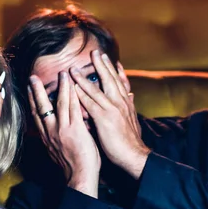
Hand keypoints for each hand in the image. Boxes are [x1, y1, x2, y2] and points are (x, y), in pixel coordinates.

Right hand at [28, 72, 99, 196]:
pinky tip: (72, 83)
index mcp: (47, 137)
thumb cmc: (74, 167)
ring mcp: (62, 130)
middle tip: (32, 77)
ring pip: (58, 104)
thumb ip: (56, 140)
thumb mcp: (59, 152)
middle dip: (36, 91)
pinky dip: (71, 93)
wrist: (80, 178)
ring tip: (60, 73)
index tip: (29, 90)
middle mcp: (51, 132)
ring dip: (58, 87)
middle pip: (40, 107)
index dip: (32, 102)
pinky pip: (72, 108)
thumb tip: (56, 133)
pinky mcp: (75, 130)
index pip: (36, 116)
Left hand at [71, 50, 150, 178]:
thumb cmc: (131, 141)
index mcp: (126, 104)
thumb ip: (128, 106)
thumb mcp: (132, 120)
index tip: (111, 59)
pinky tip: (73, 87)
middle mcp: (120, 103)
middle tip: (96, 53)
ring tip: (74, 68)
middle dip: (102, 65)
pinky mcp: (104, 118)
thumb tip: (130, 96)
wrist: (134, 155)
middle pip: (110, 80)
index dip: (116, 70)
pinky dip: (81, 94)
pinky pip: (90, 103)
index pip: (121, 83)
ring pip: (97, 89)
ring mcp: (112, 109)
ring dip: (84, 78)